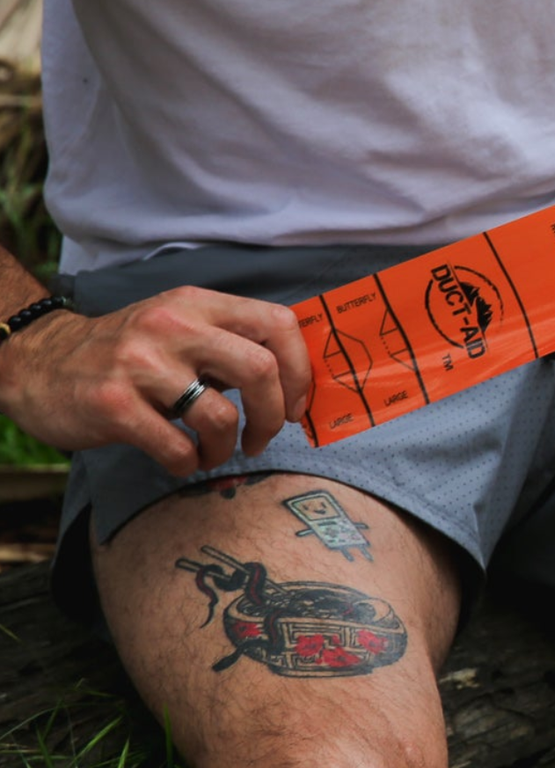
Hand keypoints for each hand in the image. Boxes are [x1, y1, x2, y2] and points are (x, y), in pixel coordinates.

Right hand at [0, 286, 311, 475]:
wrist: (40, 364)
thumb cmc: (129, 353)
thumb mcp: (180, 325)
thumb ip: (231, 343)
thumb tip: (295, 381)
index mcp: (198, 303)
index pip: (278, 323)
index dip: (301, 369)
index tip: (295, 403)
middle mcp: (173, 326)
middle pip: (260, 370)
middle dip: (274, 415)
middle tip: (263, 436)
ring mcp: (141, 364)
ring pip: (221, 416)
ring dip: (227, 448)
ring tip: (215, 452)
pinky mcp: (114, 405)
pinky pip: (177, 448)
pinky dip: (189, 463)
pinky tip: (182, 459)